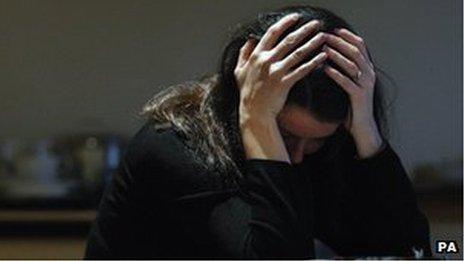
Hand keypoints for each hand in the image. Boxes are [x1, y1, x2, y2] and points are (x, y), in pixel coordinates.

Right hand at [234, 13, 327, 161]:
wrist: (254, 113)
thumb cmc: (247, 93)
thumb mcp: (238, 71)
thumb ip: (243, 54)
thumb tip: (249, 40)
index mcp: (256, 56)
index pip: (272, 33)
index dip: (285, 23)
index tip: (296, 17)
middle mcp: (266, 61)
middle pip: (289, 40)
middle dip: (304, 30)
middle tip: (316, 23)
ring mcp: (276, 72)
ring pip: (298, 53)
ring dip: (312, 43)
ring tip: (323, 36)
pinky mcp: (285, 83)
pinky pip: (302, 70)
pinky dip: (313, 62)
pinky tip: (323, 57)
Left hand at [323, 28, 382, 158]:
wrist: (363, 127)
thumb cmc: (353, 107)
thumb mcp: (350, 85)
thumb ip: (345, 72)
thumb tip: (329, 59)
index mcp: (367, 70)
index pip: (360, 46)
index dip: (348, 36)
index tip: (334, 30)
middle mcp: (369, 75)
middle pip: (355, 52)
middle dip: (340, 42)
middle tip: (325, 36)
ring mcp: (365, 85)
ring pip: (352, 64)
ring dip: (337, 55)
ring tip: (323, 48)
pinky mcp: (359, 96)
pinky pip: (346, 81)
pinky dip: (335, 73)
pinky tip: (325, 68)